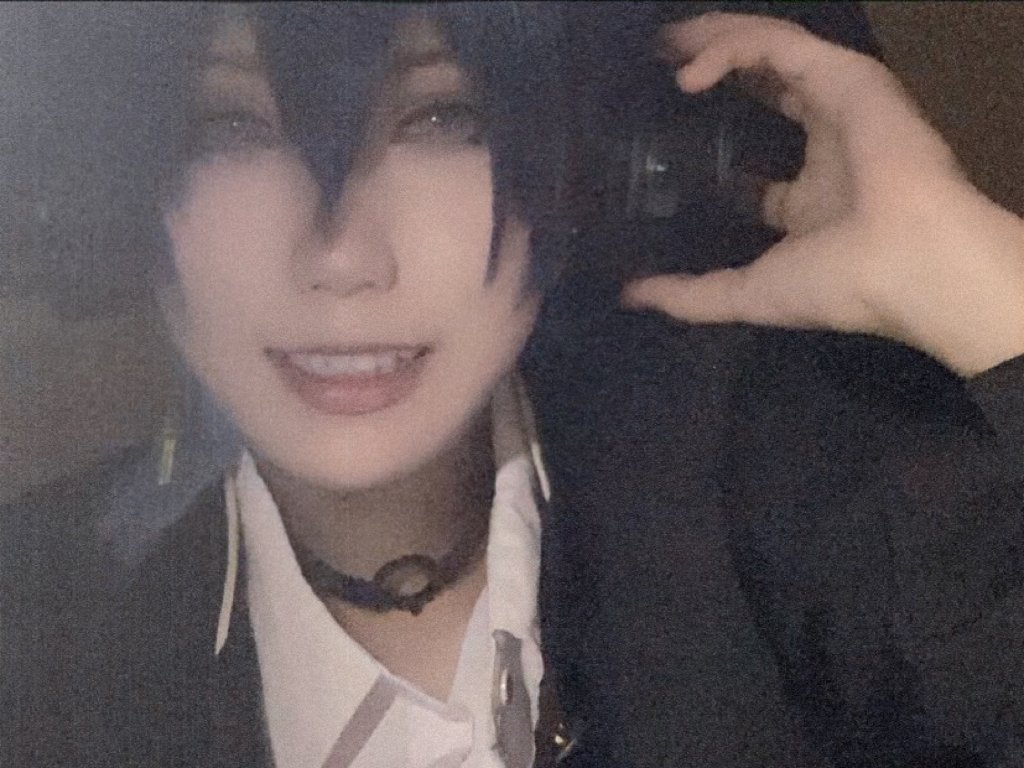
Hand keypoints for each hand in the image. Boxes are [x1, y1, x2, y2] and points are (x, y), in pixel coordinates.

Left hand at [621, 12, 1023, 376]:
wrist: (905, 264)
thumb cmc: (837, 283)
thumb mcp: (746, 294)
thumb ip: (689, 295)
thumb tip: (632, 295)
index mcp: (810, 194)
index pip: (754, 159)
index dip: (710, 141)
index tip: (665, 136)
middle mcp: (825, 143)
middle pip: (761, 86)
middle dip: (711, 68)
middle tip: (661, 64)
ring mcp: (838, 104)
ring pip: (769, 53)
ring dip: (716, 42)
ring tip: (666, 46)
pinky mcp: (844, 75)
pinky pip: (778, 46)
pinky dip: (731, 49)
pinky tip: (691, 73)